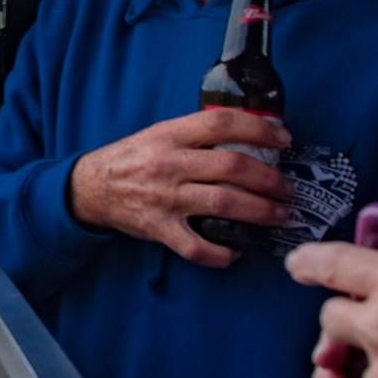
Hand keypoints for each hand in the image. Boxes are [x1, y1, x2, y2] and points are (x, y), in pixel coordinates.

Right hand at [67, 109, 294, 266]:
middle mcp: (168, 164)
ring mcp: (164, 198)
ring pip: (225, 203)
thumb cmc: (131, 160)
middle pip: (233, 166)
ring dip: (261, 211)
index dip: (259, 128)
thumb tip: (249, 135)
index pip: (221, 123)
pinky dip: (223, 253)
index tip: (283, 139)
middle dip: (271, 179)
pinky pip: (197, 247)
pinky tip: (237, 251)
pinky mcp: (158, 228)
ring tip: (279, 215)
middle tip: (287, 188)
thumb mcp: (158, 134)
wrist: (90, 187)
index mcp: (168, 135)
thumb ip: (196, 134)